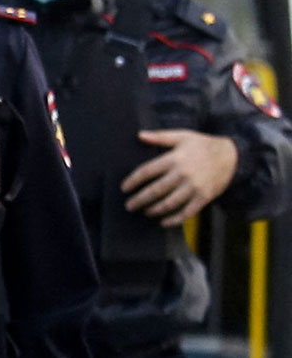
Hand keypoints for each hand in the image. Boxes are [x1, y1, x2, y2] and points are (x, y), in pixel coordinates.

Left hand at [120, 129, 237, 222]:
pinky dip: (174, 219)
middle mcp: (183, 173)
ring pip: (169, 203)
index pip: (147, 171)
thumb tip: (139, 135)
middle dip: (139, 200)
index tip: (124, 188)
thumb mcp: (182, 136)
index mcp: (175, 158)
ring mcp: (194, 187)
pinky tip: (163, 222)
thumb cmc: (203, 145)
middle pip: (155, 190)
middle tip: (129, 206)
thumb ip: (160, 136)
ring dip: (154, 210)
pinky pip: (187, 212)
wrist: (233, 155)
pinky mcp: (204, 197)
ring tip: (145, 212)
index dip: (133, 181)